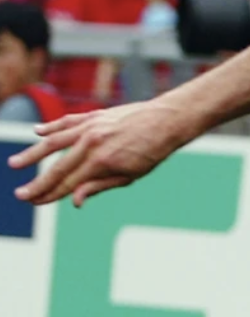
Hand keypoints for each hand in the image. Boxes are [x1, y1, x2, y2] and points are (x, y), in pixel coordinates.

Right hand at [7, 101, 197, 206]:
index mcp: (101, 162)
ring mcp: (92, 126)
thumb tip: (74, 201)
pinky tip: (38, 132)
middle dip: (38, 183)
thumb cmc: (153, 150)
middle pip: (57, 167)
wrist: (168, 119)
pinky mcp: (96, 115)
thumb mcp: (130, 175)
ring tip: (15, 164)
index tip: (33, 202)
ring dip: (33, 154)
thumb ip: (99, 186)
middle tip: (20, 195)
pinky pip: (68, 121)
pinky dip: (52, 126)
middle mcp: (92, 143)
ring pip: (54, 141)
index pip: (67, 183)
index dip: (49, 195)